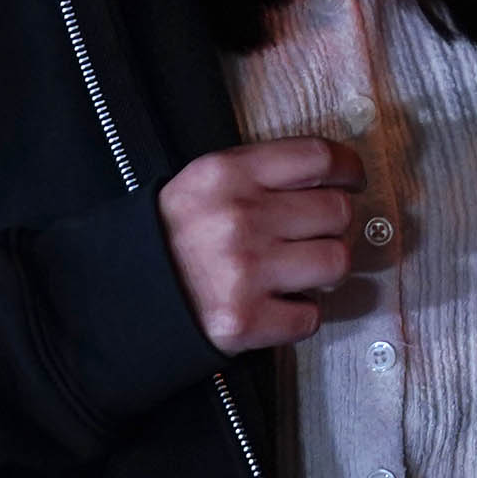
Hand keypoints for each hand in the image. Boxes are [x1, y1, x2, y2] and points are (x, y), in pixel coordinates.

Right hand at [156, 137, 361, 352]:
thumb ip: (262, 174)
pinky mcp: (246, 320)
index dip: (347, 169)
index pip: (318, 157)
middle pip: (336, 211)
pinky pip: (310, 316)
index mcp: (228, 174)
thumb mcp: (205, 183)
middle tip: (310, 237)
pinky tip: (274, 304)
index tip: (351, 181)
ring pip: (336, 262)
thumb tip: (335, 181)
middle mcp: (239, 217)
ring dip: (323, 271)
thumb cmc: (174, 236)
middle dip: (331, 226)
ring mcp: (244, 271)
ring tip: (294, 272)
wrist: (124, 295)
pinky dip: (299, 315)